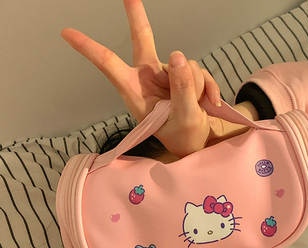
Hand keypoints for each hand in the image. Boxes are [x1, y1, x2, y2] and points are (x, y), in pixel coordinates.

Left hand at [60, 0, 221, 156]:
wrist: (196, 141)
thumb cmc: (181, 135)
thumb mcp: (184, 118)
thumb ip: (182, 90)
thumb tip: (178, 56)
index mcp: (135, 91)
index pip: (110, 65)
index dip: (90, 49)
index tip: (66, 33)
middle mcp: (148, 78)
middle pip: (142, 40)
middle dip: (136, 16)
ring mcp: (167, 74)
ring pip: (185, 64)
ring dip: (196, 86)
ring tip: (196, 108)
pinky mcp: (183, 73)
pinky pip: (198, 69)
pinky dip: (208, 86)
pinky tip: (210, 102)